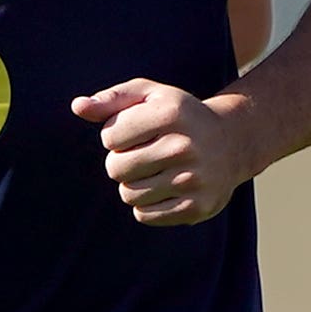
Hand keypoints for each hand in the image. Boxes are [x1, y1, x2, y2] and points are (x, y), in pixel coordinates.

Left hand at [75, 77, 255, 223]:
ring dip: (132, 185)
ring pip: (128, 195)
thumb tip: (77, 107)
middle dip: (121, 163)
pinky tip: (163, 189)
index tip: (136, 132)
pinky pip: (145, 215)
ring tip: (153, 171)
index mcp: (171, 113)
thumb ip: (112, 99)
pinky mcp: (197, 207)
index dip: (115, 135)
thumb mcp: (150, 96)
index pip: (109, 137)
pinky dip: (146, 205)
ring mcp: (194, 179)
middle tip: (142, 155)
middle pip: (116, 169)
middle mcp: (185, 146)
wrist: (233, 143)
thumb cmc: (179, 116)